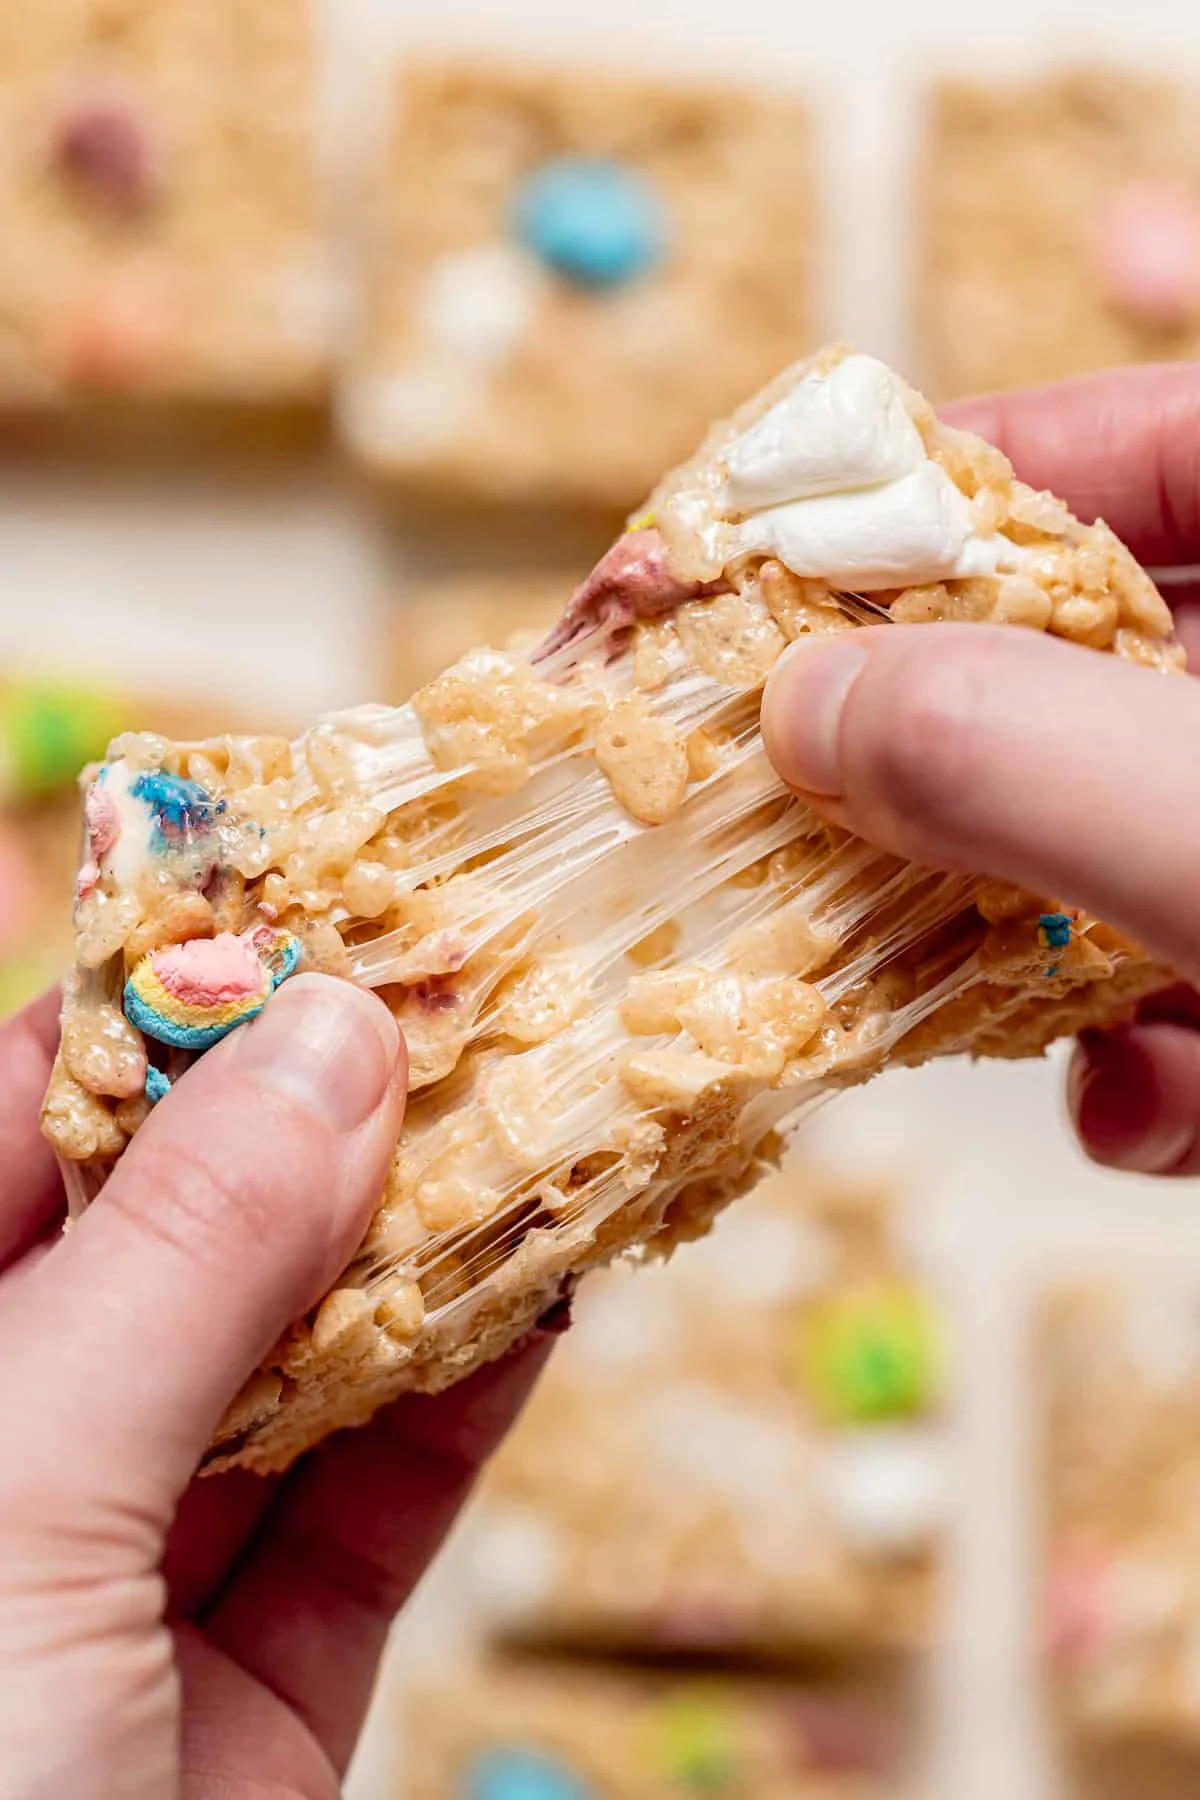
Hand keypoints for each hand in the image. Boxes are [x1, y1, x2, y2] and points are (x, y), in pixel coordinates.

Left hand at [0, 977, 548, 1799]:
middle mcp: (24, 1439)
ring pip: (301, 1357)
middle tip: (468, 992)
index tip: (314, 905)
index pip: (24, 1113)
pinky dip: (464, 1400)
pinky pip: (374, 1508)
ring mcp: (137, 1568)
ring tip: (544, 1117)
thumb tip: (336, 1037)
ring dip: (429, 1247)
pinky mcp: (262, 1682)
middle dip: (326, 1112)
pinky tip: (539, 1297)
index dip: (161, 1000)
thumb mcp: (21, 1488)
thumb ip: (183, 1258)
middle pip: (186, 1226)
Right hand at [760, 362, 1199, 1177]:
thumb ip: (1025, 758)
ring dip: (1051, 943)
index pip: (1160, 436)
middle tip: (817, 789)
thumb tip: (806, 705)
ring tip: (993, 1004)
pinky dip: (1163, 1052)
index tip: (796, 542)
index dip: (974, 472)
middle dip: (968, 758)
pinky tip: (1147, 1112)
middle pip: (1107, 657)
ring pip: (1136, 835)